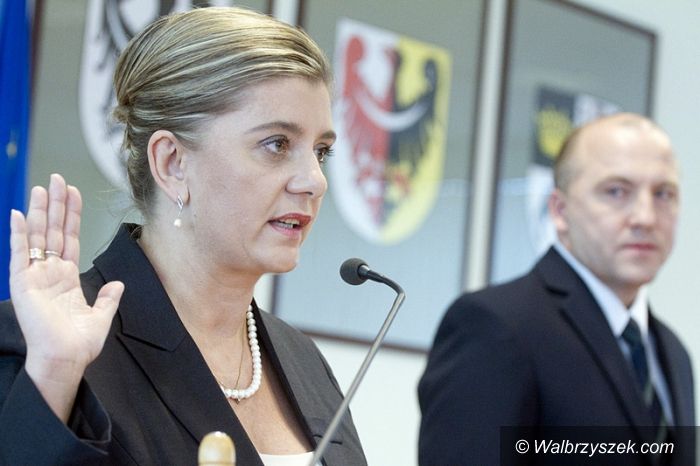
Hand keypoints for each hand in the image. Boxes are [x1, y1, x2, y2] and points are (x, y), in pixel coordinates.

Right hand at [9, 174, 122, 420]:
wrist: (66, 359)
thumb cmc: (80, 343)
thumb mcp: (101, 316)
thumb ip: (109, 298)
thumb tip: (118, 284)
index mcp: (67, 278)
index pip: (69, 238)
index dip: (72, 216)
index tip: (73, 193)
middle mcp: (50, 273)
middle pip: (53, 231)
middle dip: (56, 205)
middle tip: (57, 179)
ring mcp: (35, 276)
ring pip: (38, 236)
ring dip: (40, 212)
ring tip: (41, 188)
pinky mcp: (22, 283)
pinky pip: (19, 253)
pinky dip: (19, 234)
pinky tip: (20, 214)